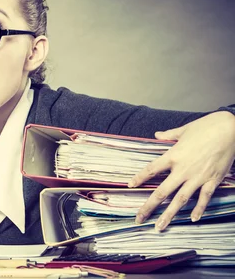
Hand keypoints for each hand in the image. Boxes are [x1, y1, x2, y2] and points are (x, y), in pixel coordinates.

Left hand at [128, 111, 234, 231]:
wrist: (231, 129)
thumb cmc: (207, 127)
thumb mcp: (184, 130)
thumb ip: (169, 135)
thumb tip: (157, 134)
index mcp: (173, 156)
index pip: (151, 170)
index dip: (139, 178)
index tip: (130, 186)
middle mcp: (183, 170)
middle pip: (161, 192)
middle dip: (149, 207)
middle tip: (139, 218)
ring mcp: (198, 177)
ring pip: (180, 200)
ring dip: (169, 214)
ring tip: (160, 226)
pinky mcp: (213, 180)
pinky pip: (204, 198)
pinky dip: (199, 209)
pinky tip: (193, 219)